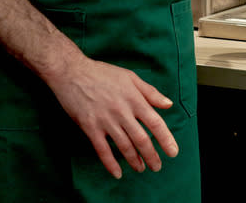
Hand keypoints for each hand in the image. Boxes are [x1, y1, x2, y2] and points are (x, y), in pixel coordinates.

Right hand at [45, 58, 177, 178]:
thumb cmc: (102, 73)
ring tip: (141, 169)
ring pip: (124, 146)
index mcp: (134, 99)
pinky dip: (110, 163)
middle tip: (157, 167)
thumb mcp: (130, 77)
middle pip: (141, 139)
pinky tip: (117, 173)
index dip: (166, 139)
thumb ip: (150, 92)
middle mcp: (122, 112)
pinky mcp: (89, 127)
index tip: (173, 152)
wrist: (71, 73)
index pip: (155, 123)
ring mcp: (105, 121)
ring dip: (134, 160)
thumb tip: (168, 104)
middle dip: (151, 155)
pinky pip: (102, 149)